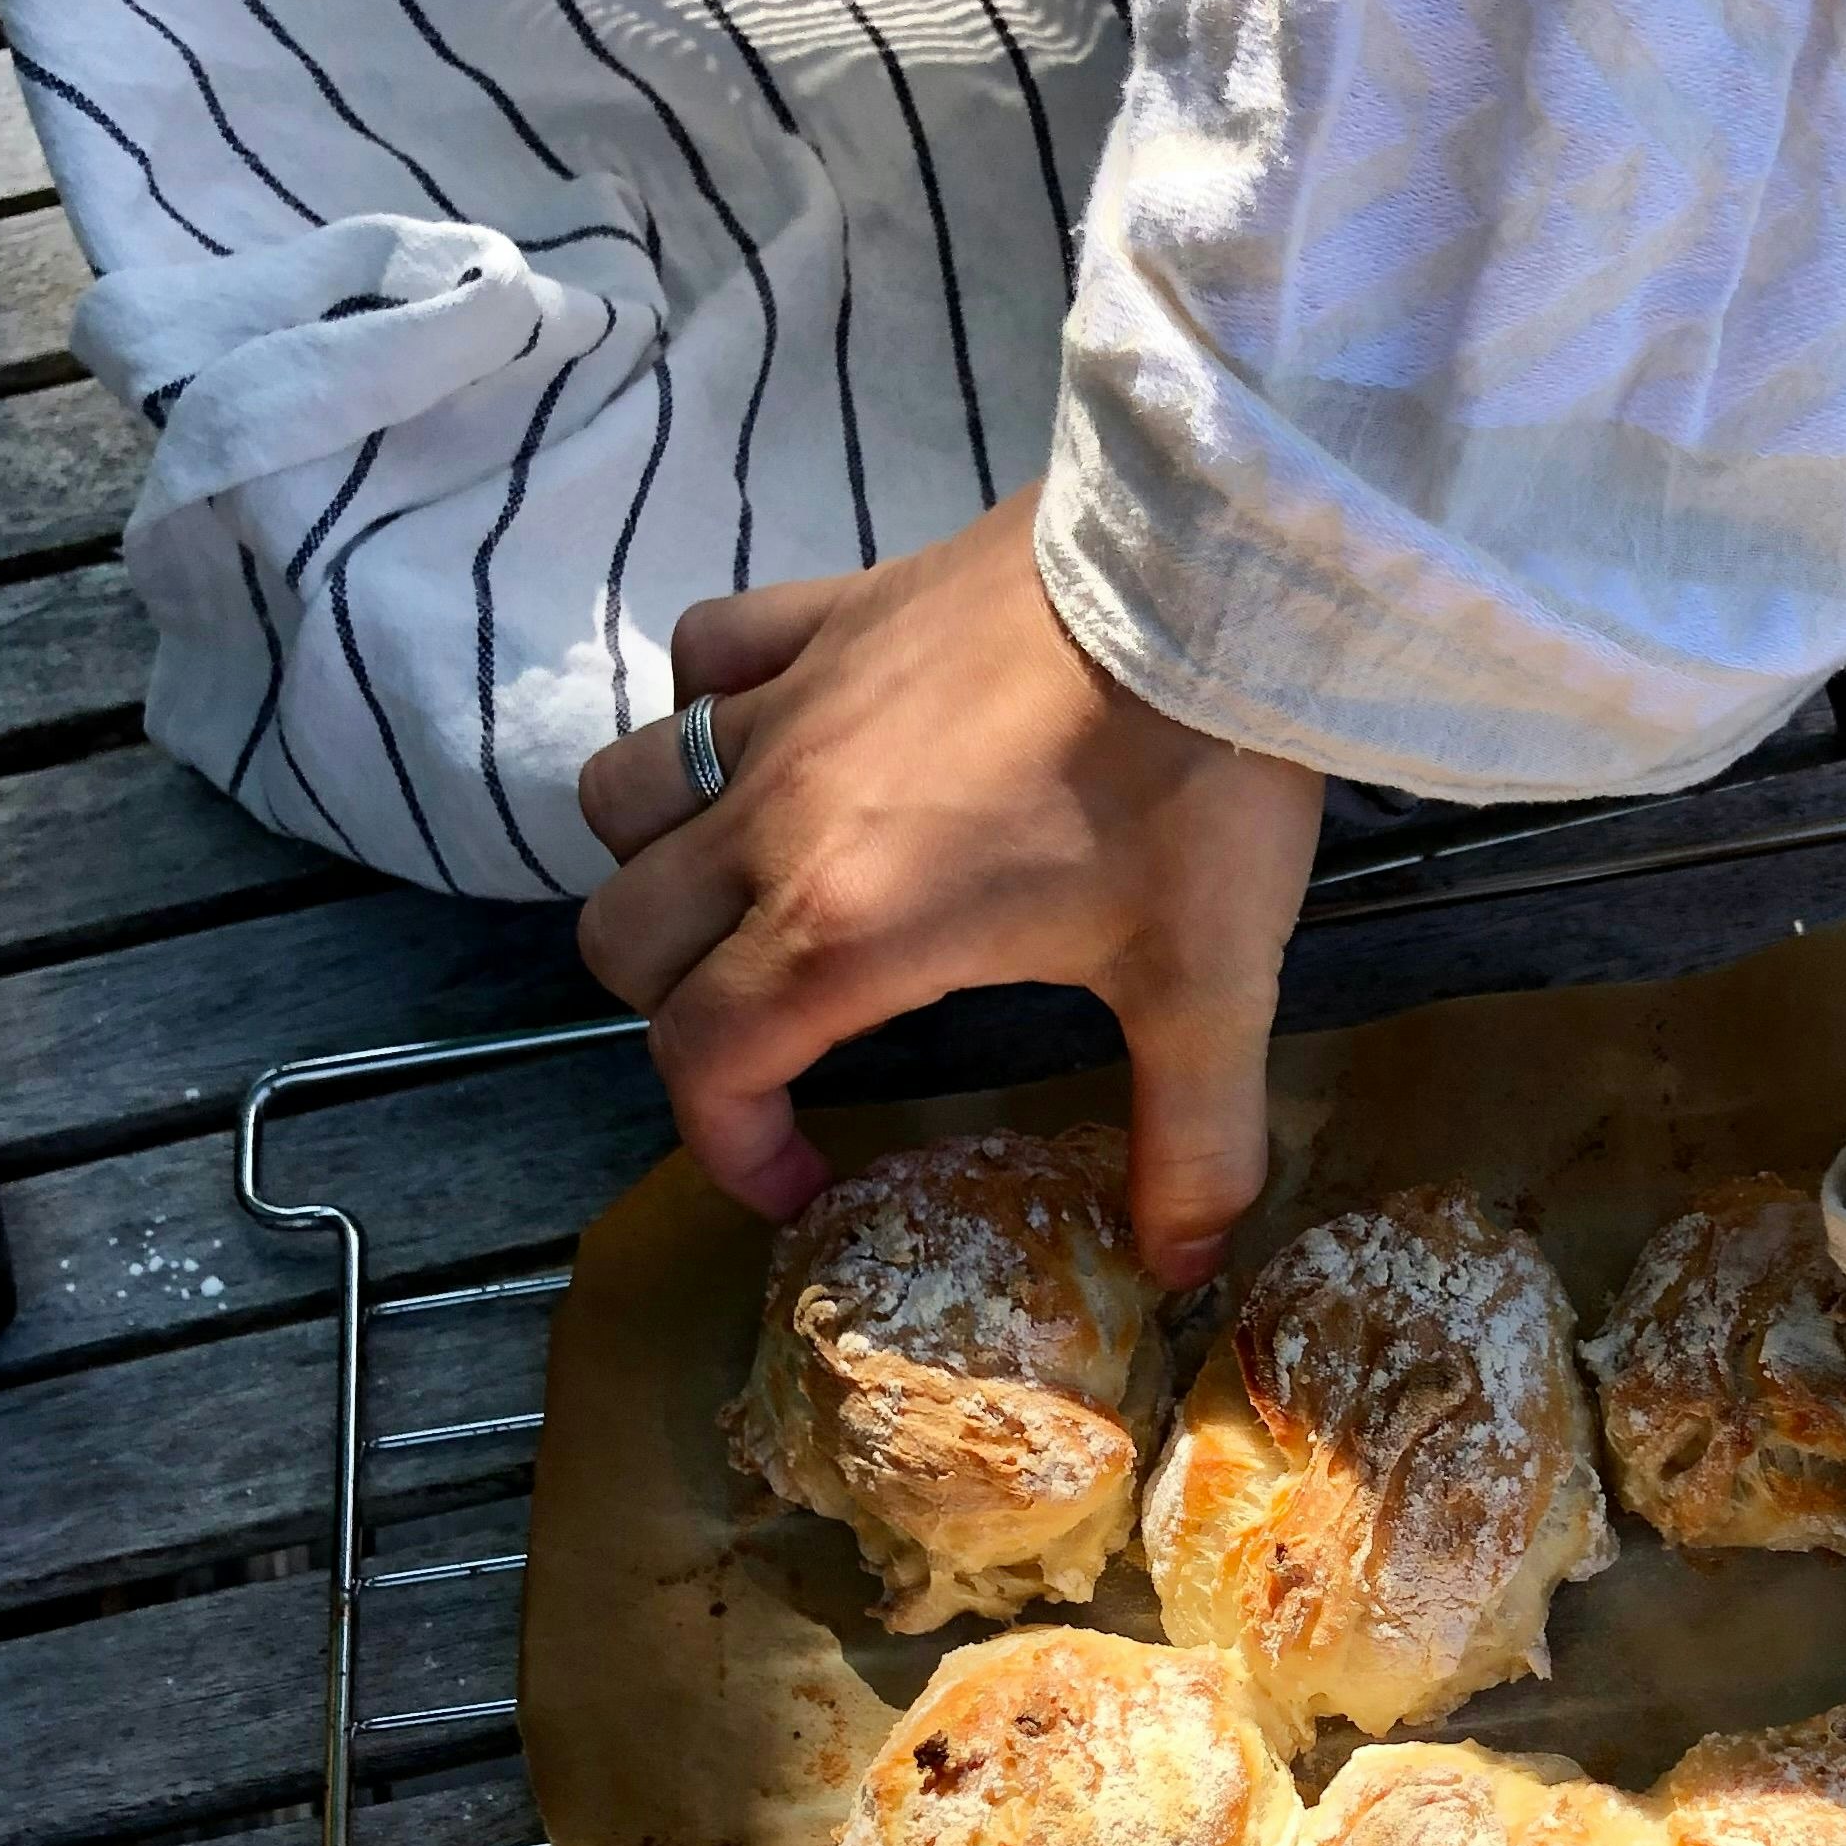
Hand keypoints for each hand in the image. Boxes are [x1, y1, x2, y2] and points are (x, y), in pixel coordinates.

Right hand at [577, 491, 1323, 1283]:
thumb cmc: (1202, 783)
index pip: (700, 1064)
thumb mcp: (1213, 987)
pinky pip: (701, 655)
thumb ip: (1196, 1144)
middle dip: (678, 1016)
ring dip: (660, 861)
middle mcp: (777, 818)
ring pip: (625, 796)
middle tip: (781, 1045)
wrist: (1220, 573)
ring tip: (750, 897)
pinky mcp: (826, 609)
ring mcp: (788, 701)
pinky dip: (708, 707)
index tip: (799, 1180)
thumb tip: (1186, 1272)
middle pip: (624, 939)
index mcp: (846, 928)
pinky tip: (785, 741)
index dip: (727, 1149)